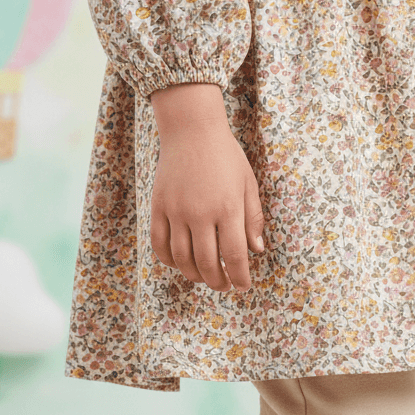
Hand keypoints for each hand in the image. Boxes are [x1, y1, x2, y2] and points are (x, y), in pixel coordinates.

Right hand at [149, 83, 264, 292]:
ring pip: (181, 259)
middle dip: (217, 282)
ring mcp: (176, 210)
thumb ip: (253, 218)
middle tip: (224, 286)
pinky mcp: (158, 206)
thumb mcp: (248, 184)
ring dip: (194, 276)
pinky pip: (159, 244)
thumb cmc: (225, 155)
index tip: (243, 286)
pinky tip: (180, 264)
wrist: (191, 128)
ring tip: (205, 278)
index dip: (239, 277)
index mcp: (228, 208)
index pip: (234, 256)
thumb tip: (256, 250)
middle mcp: (200, 213)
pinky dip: (169, 261)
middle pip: (206, 263)